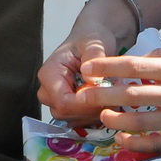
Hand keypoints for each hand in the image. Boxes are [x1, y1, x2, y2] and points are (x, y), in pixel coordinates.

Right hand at [36, 0, 135, 121]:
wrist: (93, 41)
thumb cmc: (91, 40)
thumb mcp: (95, 44)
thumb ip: (94, 58)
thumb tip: (92, 78)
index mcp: (49, 74)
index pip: (63, 102)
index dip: (85, 105)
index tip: (106, 97)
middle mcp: (48, 90)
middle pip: (66, 113)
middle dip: (91, 110)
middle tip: (112, 96)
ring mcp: (56, 100)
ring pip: (73, 120)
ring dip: (94, 113)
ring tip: (110, 95)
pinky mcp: (66, 107)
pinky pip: (79, 121)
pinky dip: (94, 115)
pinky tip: (105, 101)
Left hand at [72, 42, 160, 152]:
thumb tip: (138, 60)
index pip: (136, 65)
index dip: (108, 67)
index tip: (88, 69)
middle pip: (132, 93)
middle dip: (103, 95)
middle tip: (83, 95)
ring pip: (142, 120)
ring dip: (116, 120)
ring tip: (100, 117)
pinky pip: (159, 142)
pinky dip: (138, 143)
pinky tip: (121, 141)